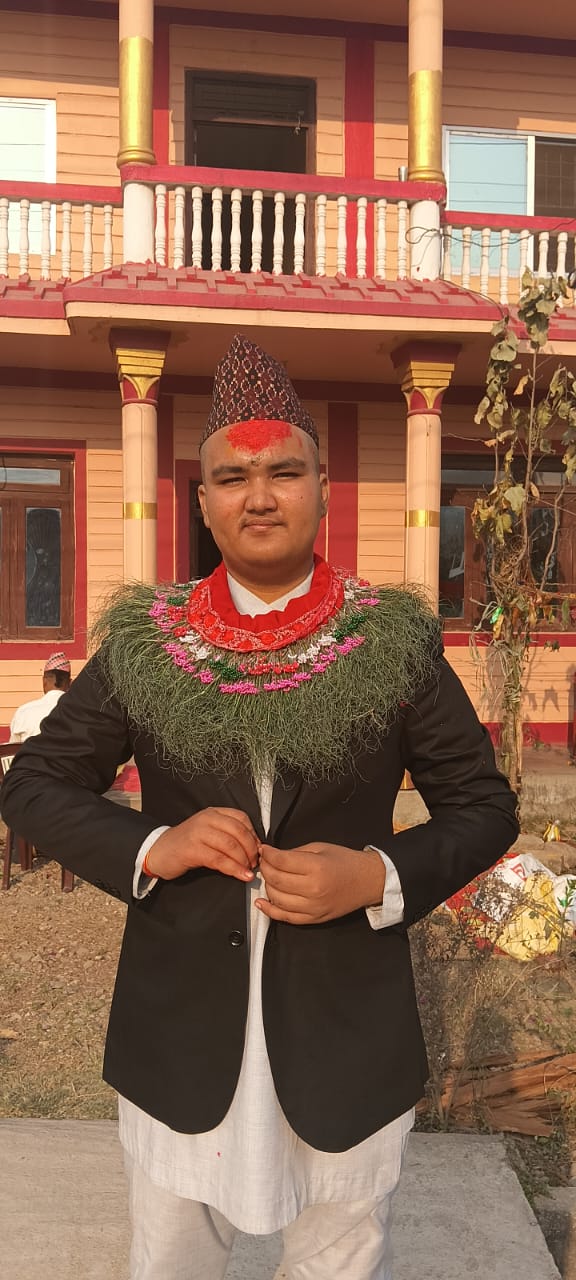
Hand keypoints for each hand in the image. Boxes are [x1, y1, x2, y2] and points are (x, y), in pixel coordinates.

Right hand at [144, 808, 260, 881]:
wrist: (158, 852)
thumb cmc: (186, 844)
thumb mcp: (208, 833)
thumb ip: (228, 835)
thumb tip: (254, 847)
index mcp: (213, 813)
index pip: (242, 818)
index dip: (253, 835)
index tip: (258, 850)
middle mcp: (206, 819)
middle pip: (239, 831)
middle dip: (251, 850)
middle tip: (254, 863)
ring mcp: (198, 833)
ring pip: (230, 845)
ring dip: (244, 861)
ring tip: (248, 871)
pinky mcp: (192, 849)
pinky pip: (219, 859)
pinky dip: (233, 869)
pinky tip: (240, 875)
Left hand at [256, 842, 385, 923]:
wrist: (368, 881)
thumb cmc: (347, 863)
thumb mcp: (321, 847)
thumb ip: (295, 852)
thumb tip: (274, 856)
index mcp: (316, 867)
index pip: (281, 861)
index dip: (268, 854)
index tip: (264, 850)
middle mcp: (314, 889)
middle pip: (276, 880)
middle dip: (265, 868)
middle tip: (265, 861)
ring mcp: (313, 907)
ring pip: (277, 899)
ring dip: (267, 886)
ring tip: (268, 877)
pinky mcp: (314, 918)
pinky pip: (286, 917)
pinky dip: (270, 910)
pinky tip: (262, 902)